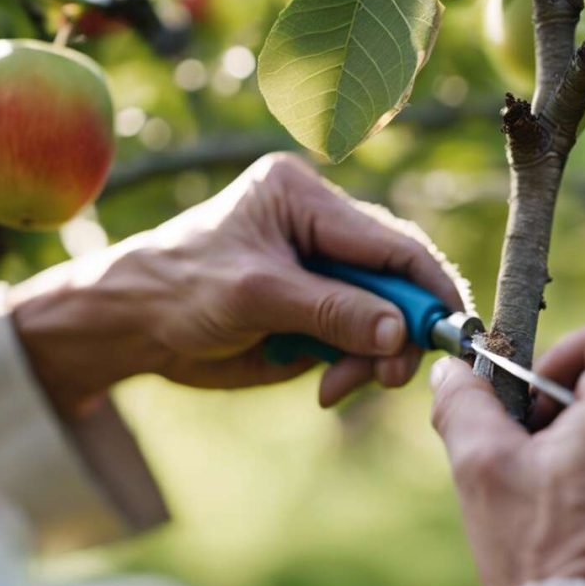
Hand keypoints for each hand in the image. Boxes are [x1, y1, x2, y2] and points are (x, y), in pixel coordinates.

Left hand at [13, 153, 465, 415]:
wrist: (131, 326)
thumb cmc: (177, 289)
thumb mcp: (256, 295)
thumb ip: (332, 311)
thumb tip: (402, 333)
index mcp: (304, 198)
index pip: (389, 239)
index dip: (427, 284)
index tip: (454, 329)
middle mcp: (321, 229)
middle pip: (395, 278)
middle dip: (399, 330)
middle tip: (389, 376)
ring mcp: (321, 273)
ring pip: (383, 316)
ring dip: (373, 358)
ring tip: (338, 387)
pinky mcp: (316, 311)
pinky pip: (359, 341)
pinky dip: (353, 368)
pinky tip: (326, 387)